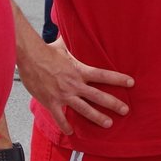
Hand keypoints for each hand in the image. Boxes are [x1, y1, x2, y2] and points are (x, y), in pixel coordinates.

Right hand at [17, 38, 131, 136]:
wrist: (29, 57)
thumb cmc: (46, 51)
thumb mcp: (63, 45)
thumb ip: (73, 42)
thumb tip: (77, 28)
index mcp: (79, 71)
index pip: (103, 76)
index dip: (118, 79)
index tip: (131, 83)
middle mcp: (74, 84)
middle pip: (98, 96)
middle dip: (114, 104)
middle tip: (125, 110)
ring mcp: (63, 95)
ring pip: (84, 109)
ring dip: (97, 117)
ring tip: (108, 123)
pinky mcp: (51, 102)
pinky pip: (60, 117)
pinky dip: (65, 126)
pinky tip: (71, 132)